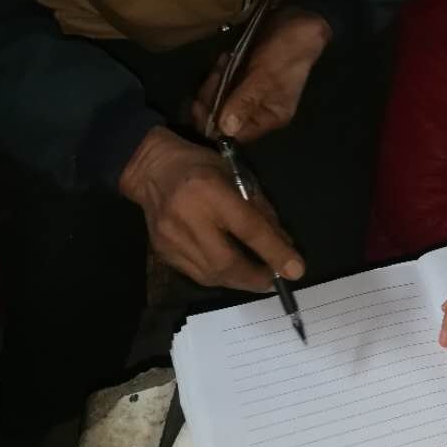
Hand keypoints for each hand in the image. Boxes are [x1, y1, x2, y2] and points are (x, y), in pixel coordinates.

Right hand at [119, 126, 303, 290]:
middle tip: (273, 280)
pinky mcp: (162, 251)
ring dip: (238, 281)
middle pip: (226, 262)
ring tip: (256, 278)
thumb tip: (283, 244)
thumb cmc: (200, 165)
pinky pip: (196, 274)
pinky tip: (230, 271)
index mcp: (210, 191)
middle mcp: (188, 218)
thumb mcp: (236, 175)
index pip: (248, 229)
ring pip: (210, 275)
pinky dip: (218, 277)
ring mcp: (171, 238)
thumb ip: (260, 209)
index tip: (295, 270)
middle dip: (255, 277)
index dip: (274, 252)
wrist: (151, 169)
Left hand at [192, 8, 332, 141]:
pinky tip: (224, 59)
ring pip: (221, 99)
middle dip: (212, 99)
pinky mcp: (245, 77)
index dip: (215, 124)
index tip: (200, 106)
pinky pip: (225, 83)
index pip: (237, 133)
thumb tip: (225, 131)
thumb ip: (244, 102)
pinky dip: (220, 72)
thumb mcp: (265, 78)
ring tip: (222, 64)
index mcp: (270, 116)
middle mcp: (259, 108)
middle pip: (225, 117)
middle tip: (213, 77)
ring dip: (215, 82)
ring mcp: (251, 92)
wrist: (297, 20)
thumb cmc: (285, 53)